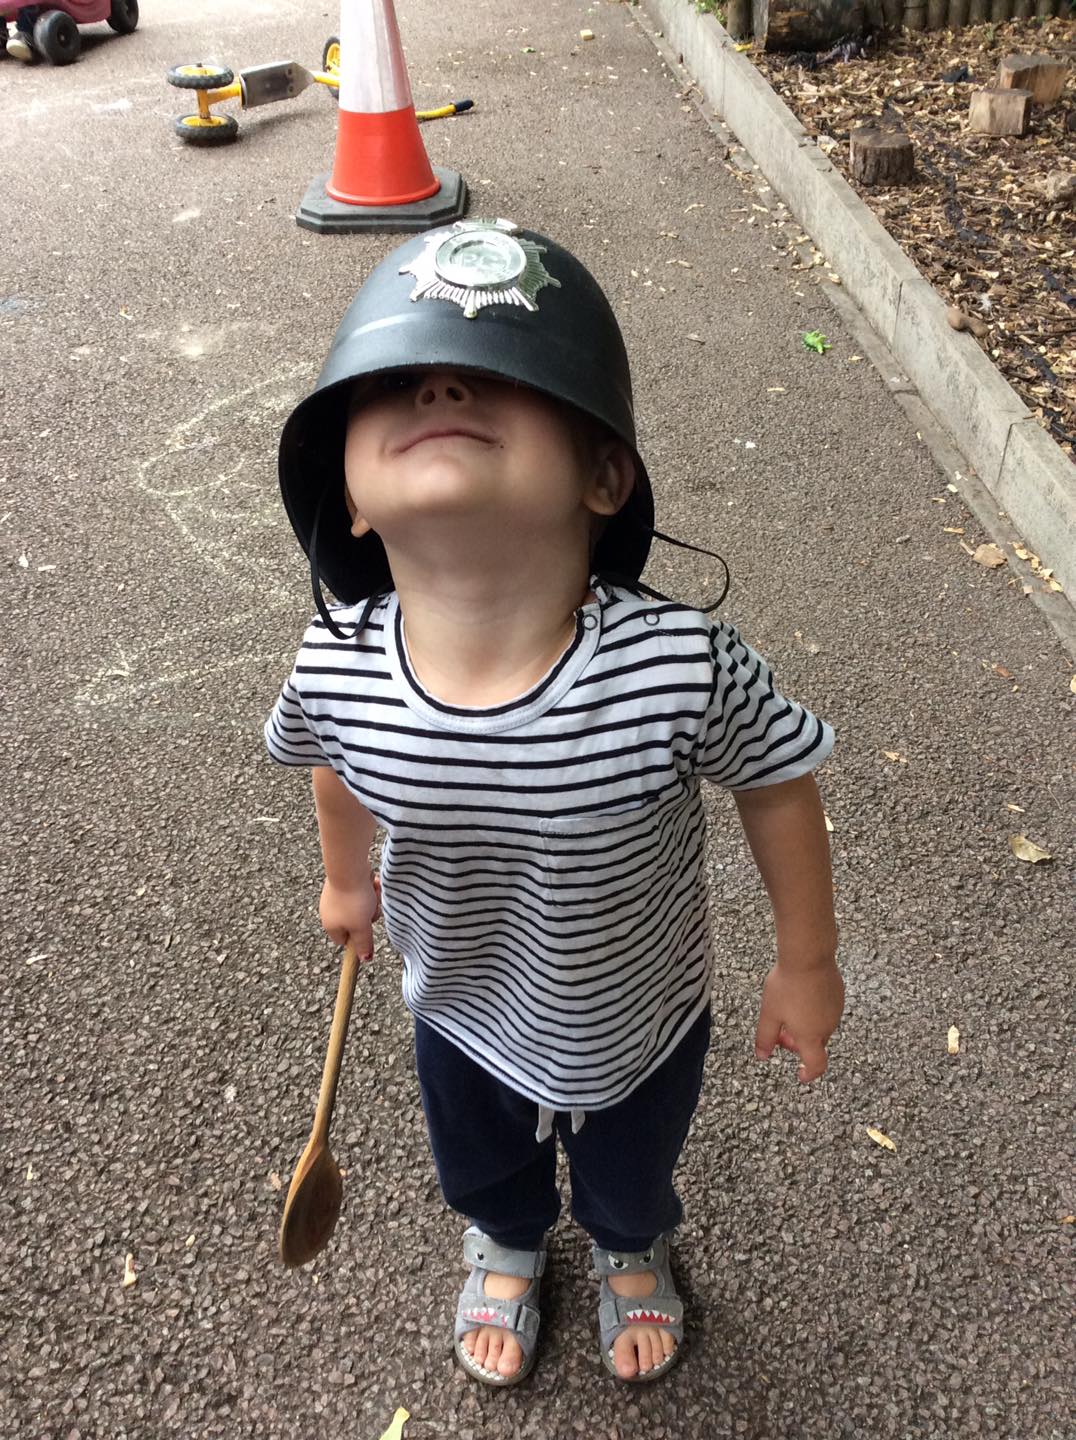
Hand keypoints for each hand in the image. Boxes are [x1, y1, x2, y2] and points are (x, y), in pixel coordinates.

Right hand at [319, 873, 380, 959]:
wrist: (348, 867)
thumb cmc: (353, 899)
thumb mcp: (361, 926)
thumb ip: (363, 943)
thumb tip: (365, 959)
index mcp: (331, 925)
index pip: (344, 941)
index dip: (358, 937)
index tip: (367, 929)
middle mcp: (331, 911)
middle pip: (356, 922)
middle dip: (368, 915)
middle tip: (371, 908)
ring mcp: (338, 896)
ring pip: (362, 905)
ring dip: (372, 900)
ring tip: (373, 892)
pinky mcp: (346, 882)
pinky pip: (362, 890)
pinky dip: (370, 887)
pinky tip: (372, 882)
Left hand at [754, 960, 843, 1082]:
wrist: (808, 957)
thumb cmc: (787, 985)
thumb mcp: (769, 1013)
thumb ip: (766, 1037)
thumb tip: (762, 1055)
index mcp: (810, 1036)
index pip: (816, 1065)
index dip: (809, 1074)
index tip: (801, 1075)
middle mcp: (827, 1027)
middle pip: (815, 1045)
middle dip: (798, 1043)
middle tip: (781, 1032)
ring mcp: (835, 1011)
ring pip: (821, 1027)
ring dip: (806, 1027)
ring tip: (787, 1009)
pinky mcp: (838, 996)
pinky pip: (827, 1011)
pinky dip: (814, 1012)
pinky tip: (800, 996)